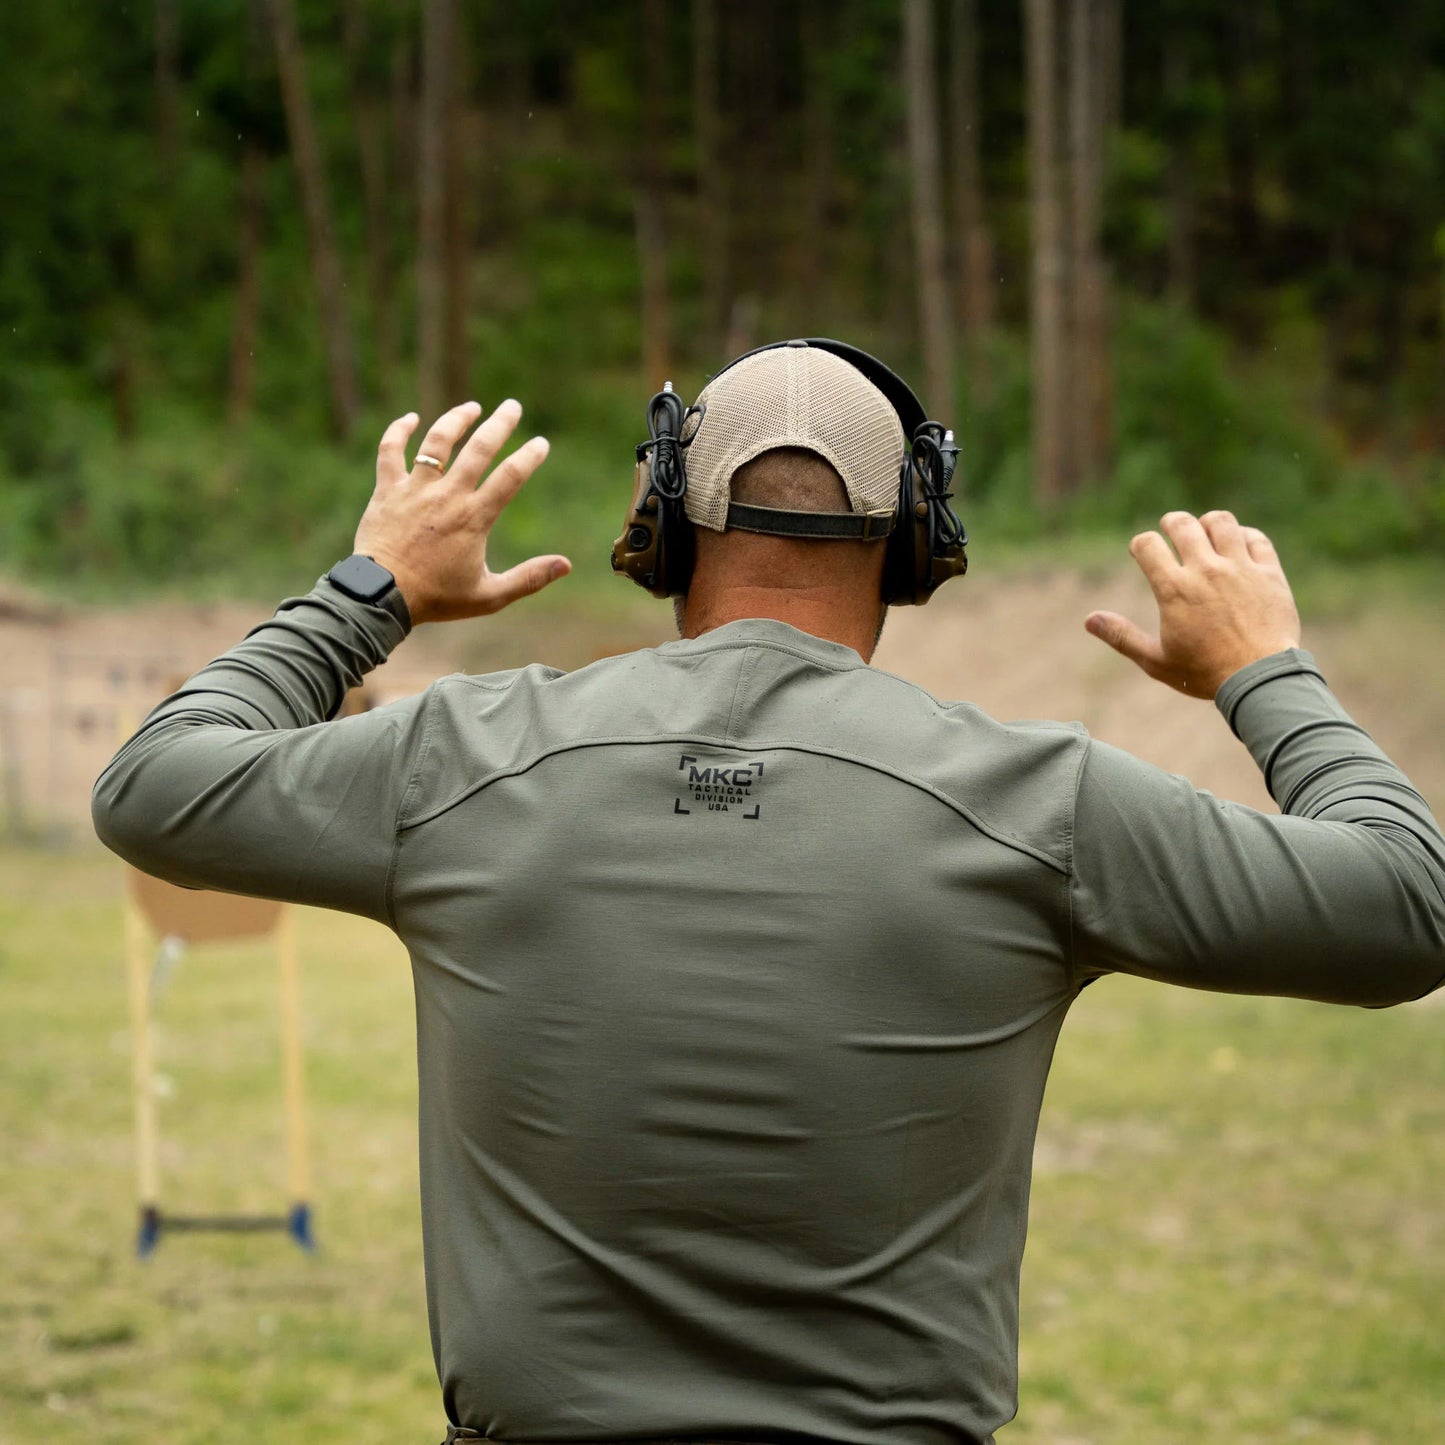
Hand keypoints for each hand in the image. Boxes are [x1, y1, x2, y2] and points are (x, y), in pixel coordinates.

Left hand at [353, 399, 570, 624]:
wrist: (382, 596)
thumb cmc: (437, 598)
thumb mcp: (489, 596)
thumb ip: (529, 579)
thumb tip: (566, 565)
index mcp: (474, 518)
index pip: (510, 477)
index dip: (529, 457)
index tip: (541, 443)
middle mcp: (447, 496)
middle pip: (479, 449)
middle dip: (500, 424)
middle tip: (513, 407)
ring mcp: (415, 489)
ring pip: (437, 441)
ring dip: (456, 419)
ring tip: (472, 407)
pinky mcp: (387, 490)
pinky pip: (390, 451)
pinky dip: (398, 431)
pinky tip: (411, 419)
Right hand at [1084, 510, 1300, 699]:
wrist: (1261, 679)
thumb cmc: (1205, 673)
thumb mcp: (1156, 661)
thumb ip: (1122, 637)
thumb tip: (1089, 620)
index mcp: (1174, 589)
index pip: (1147, 544)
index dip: (1140, 545)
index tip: (1143, 553)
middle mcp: (1206, 570)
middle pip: (1183, 524)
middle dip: (1171, 523)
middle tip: (1170, 529)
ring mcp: (1240, 568)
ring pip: (1221, 522)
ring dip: (1207, 523)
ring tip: (1205, 533)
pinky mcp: (1269, 573)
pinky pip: (1255, 538)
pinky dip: (1243, 536)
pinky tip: (1237, 546)